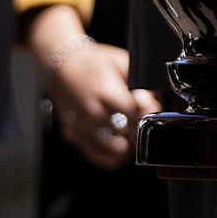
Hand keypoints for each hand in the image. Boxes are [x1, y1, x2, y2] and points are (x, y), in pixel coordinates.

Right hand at [26, 3, 156, 169]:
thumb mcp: (121, 62)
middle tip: (139, 118)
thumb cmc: (93, 63)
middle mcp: (92, 113)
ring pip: (110, 151)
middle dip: (138, 128)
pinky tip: (116, 145)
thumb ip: (140, 81)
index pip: (133, 113)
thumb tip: (154, 98)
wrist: (62, 66)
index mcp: (105, 93)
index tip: (146, 105)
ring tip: (130, 132)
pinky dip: (108, 155)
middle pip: (125, 134)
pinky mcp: (75, 135)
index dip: (145, 111)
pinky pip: (95, 155)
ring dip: (125, 145)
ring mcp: (82, 127)